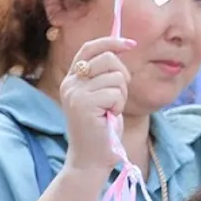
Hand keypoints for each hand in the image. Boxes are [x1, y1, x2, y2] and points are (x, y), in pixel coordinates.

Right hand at [59, 37, 133, 173]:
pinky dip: (118, 106)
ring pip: (116, 77)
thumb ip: (105, 75)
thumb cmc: (101, 129)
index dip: (111, 41)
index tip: (130, 44)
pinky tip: (109, 117)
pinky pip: (116, 93)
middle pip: (108, 59)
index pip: (89, 48)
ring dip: (121, 96)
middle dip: (122, 76)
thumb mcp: (101, 96)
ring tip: (110, 111)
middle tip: (117, 98)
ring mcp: (75, 93)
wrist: (90, 158)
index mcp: (72, 79)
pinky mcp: (84, 104)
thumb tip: (123, 47)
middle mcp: (70, 83)